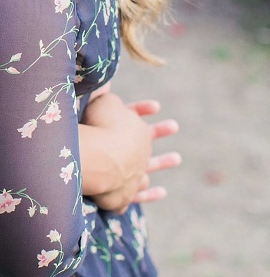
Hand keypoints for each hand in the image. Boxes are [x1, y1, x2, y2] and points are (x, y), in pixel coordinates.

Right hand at [78, 92, 180, 213]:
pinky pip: (140, 194)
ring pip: (149, 167)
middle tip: (173, 126)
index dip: (143, 109)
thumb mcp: (102, 103)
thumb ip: (105, 94)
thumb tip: (105, 82)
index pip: (136, 116)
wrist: (100, 159)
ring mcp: (133, 174)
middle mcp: (138, 152)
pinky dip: (150, 193)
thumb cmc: (99, 127)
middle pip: (147, 140)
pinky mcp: (125, 194)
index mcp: (135, 130)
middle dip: (159, 131)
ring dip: (161, 162)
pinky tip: (161, 192)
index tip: (157, 107)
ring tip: (177, 158)